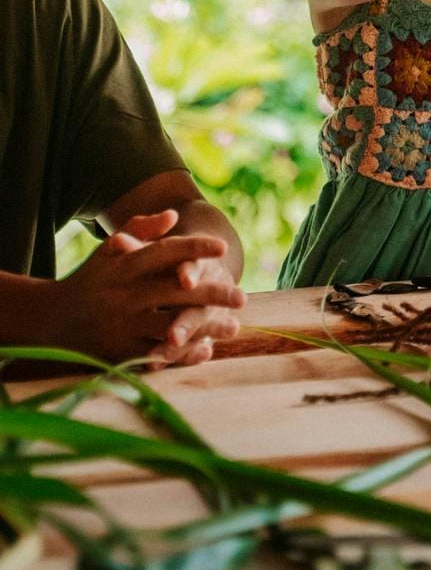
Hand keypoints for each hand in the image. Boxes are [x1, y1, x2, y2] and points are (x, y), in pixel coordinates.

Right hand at [51, 209, 244, 364]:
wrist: (49, 320)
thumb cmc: (90, 279)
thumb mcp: (109, 250)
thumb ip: (140, 229)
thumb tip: (173, 214)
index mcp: (123, 266)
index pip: (163, 252)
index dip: (193, 248)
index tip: (222, 248)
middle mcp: (123, 295)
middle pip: (173, 292)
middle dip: (211, 294)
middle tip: (242, 296)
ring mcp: (120, 326)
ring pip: (169, 327)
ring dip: (203, 328)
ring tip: (233, 326)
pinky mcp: (118, 353)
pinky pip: (156, 354)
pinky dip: (181, 354)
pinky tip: (206, 350)